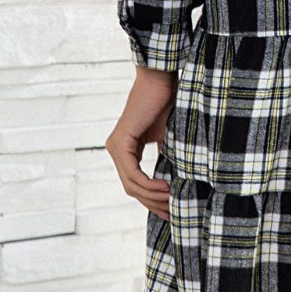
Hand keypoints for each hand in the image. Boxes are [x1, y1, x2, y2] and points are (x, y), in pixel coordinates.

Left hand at [105, 65, 176, 220]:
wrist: (161, 79)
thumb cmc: (166, 102)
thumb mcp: (167, 137)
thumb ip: (166, 157)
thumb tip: (175, 182)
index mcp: (125, 149)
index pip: (135, 183)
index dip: (151, 199)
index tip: (169, 209)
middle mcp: (116, 149)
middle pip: (131, 188)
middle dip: (151, 203)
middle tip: (171, 213)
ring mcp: (115, 147)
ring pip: (131, 184)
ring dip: (152, 196)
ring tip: (171, 201)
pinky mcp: (120, 143)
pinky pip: (132, 174)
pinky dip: (148, 184)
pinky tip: (165, 188)